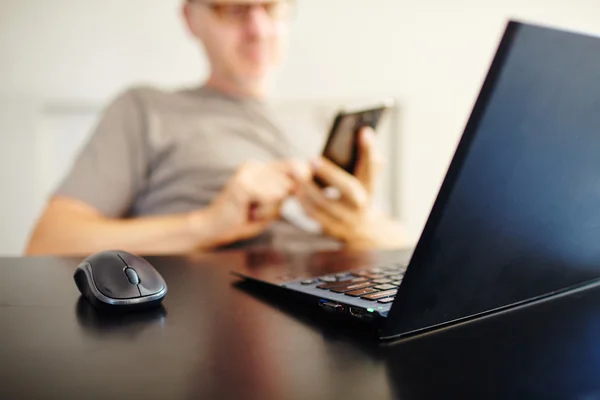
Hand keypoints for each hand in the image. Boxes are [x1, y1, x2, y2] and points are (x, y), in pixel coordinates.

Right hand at [193, 160, 308, 246]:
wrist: (212, 228)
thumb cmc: (244, 218)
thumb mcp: (272, 204)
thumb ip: (288, 190)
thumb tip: (305, 175)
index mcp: (261, 167)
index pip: (295, 165)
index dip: (302, 181)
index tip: (290, 196)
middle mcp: (254, 165)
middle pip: (292, 180)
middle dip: (282, 201)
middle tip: (260, 209)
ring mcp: (248, 173)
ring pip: (282, 190)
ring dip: (272, 208)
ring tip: (253, 211)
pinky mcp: (244, 185)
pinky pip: (272, 198)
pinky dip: (264, 211)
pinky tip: (249, 213)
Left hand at [296, 127, 403, 248]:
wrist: (360, 230)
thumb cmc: (358, 193)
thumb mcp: (365, 178)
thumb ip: (364, 159)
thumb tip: (362, 133)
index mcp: (369, 188)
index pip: (372, 167)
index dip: (369, 150)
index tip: (364, 130)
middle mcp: (360, 205)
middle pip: (348, 189)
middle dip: (330, 173)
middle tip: (312, 159)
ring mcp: (346, 219)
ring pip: (324, 203)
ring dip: (308, 187)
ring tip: (295, 172)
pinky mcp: (330, 229)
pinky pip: (313, 214)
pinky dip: (303, 200)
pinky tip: (295, 188)